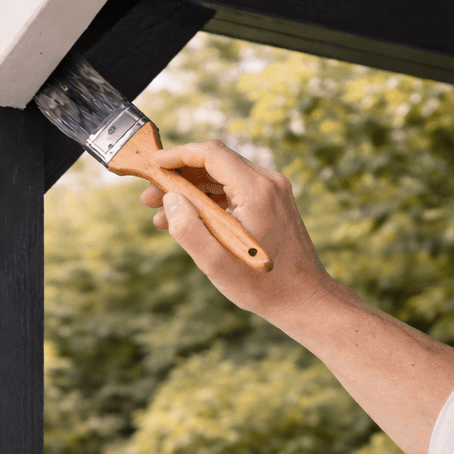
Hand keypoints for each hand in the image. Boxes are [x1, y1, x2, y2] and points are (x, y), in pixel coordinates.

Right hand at [141, 140, 335, 326]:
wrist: (304, 299)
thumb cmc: (263, 286)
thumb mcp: (216, 264)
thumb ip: (188, 229)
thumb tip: (169, 199)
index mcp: (257, 191)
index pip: (211, 154)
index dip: (178, 155)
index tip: (153, 165)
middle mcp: (269, 183)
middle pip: (215, 163)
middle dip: (178, 177)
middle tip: (149, 197)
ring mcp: (273, 192)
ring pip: (223, 177)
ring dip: (191, 191)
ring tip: (162, 213)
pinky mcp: (273, 202)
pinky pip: (234, 191)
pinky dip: (209, 201)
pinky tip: (188, 219)